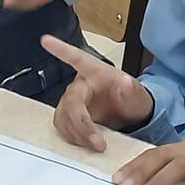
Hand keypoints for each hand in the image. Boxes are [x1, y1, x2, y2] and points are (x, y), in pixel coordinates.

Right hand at [43, 34, 154, 151]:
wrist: (129, 116)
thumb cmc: (131, 99)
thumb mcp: (137, 94)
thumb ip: (132, 89)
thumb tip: (126, 82)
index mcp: (96, 72)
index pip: (77, 58)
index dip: (61, 49)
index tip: (46, 40)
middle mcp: (81, 85)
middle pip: (70, 102)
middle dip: (82, 124)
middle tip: (97, 141)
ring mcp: (73, 101)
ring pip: (64, 117)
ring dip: (78, 134)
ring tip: (96, 144)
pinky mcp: (69, 116)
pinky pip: (62, 127)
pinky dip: (73, 137)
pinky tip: (85, 142)